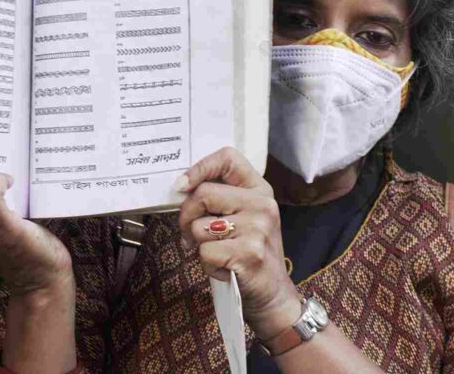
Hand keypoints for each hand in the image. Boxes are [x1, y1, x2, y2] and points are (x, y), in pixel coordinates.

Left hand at [177, 147, 301, 339]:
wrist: (273, 295)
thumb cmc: (247, 254)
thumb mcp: (242, 219)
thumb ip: (219, 200)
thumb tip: (180, 189)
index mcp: (260, 190)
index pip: (228, 158)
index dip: (200, 167)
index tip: (182, 185)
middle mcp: (262, 205)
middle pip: (203, 194)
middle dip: (186, 216)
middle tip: (189, 233)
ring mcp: (258, 228)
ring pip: (199, 226)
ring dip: (196, 245)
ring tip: (215, 253)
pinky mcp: (249, 253)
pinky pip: (205, 252)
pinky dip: (206, 265)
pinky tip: (223, 268)